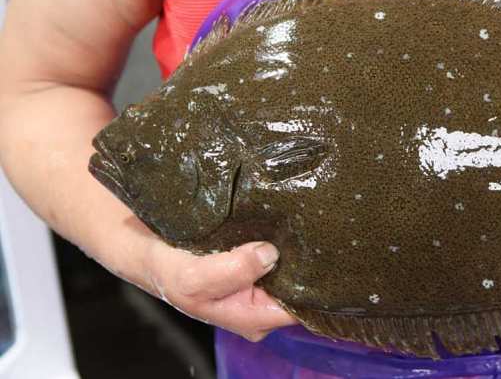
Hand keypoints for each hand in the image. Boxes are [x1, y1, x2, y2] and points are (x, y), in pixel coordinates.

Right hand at [144, 239, 296, 340]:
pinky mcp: (256, 265)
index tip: (309, 255)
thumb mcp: (194, 277)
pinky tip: (275, 222)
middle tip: (297, 232)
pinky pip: (278, 253)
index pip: (301, 307)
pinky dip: (276, 238)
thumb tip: (270, 254)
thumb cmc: (169, 271)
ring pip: (290, 266)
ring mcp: (261, 285)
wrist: (151, 250)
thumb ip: (234, 271)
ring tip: (286, 224)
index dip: (308, 283)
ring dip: (288, 247)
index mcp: (255, 319)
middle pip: (300, 285)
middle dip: (300, 262)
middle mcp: (262, 305)